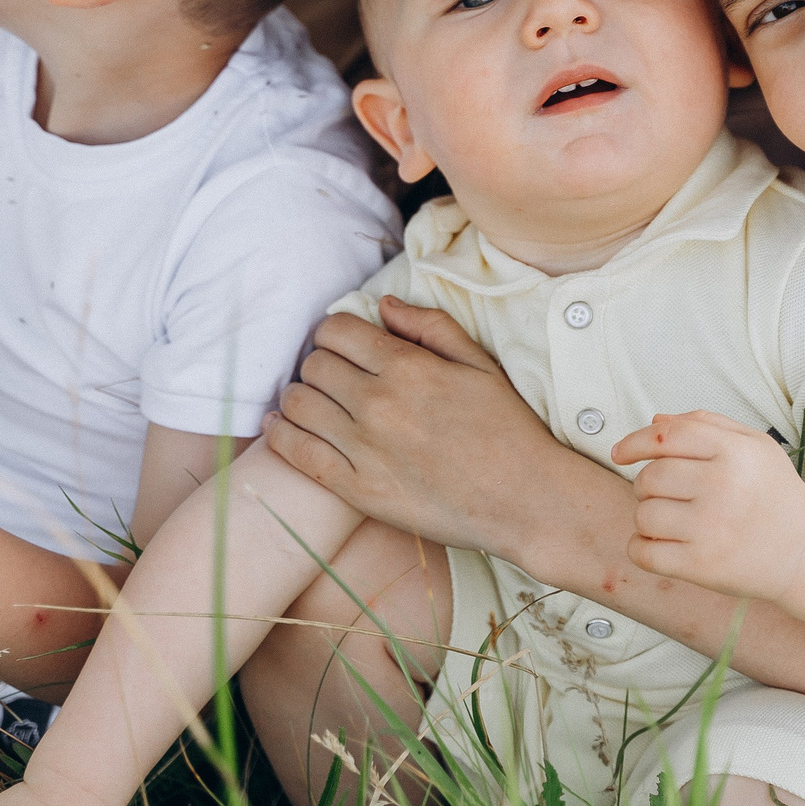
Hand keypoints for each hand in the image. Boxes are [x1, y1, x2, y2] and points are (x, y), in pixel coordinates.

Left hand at [263, 299, 601, 565]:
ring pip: (298, 404)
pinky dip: (280, 435)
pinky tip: (281, 426)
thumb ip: (430, 326)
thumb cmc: (508, 429)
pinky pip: (298, 454)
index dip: (336, 332)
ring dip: (301, 396)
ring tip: (316, 400)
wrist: (524, 500)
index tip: (346, 344)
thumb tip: (384, 305)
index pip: (336, 330)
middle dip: (321, 363)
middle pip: (313, 365)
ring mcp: (363, 449)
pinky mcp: (356, 489)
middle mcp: (378, 404)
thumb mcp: (479, 363)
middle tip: (336, 375)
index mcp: (407, 367)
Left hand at [610, 410, 804, 602]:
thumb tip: (653, 421)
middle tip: (669, 496)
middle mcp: (723, 486)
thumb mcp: (754, 446)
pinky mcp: (702, 565)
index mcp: (735, 452)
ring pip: (643, 515)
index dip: (635, 442)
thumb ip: (706, 424)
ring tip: (673, 521)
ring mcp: (712, 528)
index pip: (667, 436)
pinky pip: (643, 552)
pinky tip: (661, 545)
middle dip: (648, 485)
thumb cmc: (774, 494)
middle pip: (650, 477)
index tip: (620, 453)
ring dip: (647, 517)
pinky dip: (642, 548)